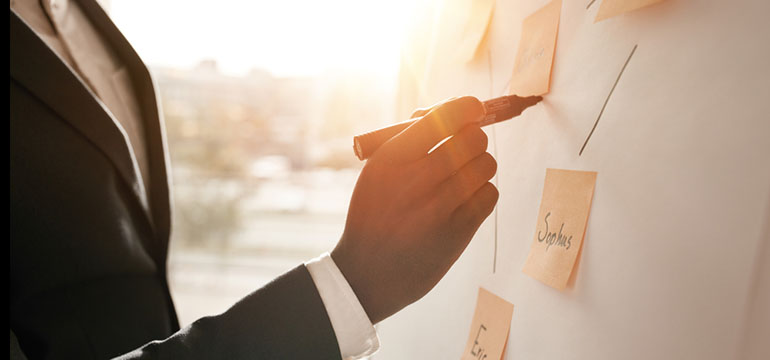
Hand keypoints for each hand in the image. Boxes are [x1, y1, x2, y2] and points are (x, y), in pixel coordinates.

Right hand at [331, 96, 498, 323]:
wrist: (368, 272)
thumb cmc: (375, 213)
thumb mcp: (377, 170)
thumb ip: (411, 139)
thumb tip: (458, 111)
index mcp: (392, 157)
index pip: (444, 117)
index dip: (467, 108)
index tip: (474, 109)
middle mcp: (417, 178)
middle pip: (473, 138)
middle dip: (474, 138)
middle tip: (465, 149)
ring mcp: (440, 206)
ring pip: (487, 164)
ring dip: (480, 166)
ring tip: (462, 178)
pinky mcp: (458, 231)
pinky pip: (490, 194)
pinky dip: (482, 193)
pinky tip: (465, 200)